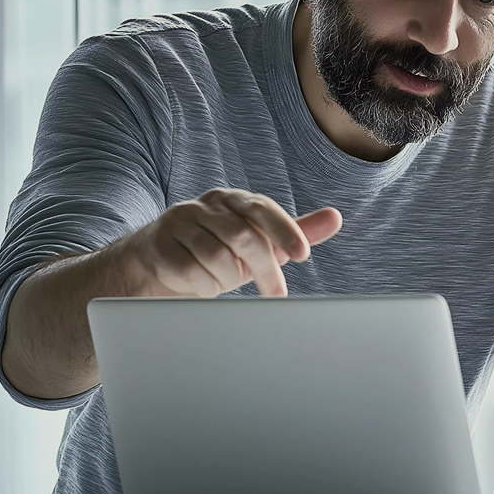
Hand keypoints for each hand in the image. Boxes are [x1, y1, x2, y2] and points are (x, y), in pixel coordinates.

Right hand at [120, 188, 341, 296]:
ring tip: (228, 283)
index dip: (285, 231)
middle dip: (264, 268)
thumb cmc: (220, 251)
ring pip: (217, 256)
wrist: (157, 261)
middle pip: (243, 235)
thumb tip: (335, 217)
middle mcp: (205, 205)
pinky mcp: (158, 246)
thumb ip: (296, 231)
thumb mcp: (260, 243)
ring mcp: (178, 222)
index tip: (303, 255)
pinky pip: (191, 272)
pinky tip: (207, 286)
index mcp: (234, 200)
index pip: (263, 209)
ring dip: (230, 279)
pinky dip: (207, 287)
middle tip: (275, 293)